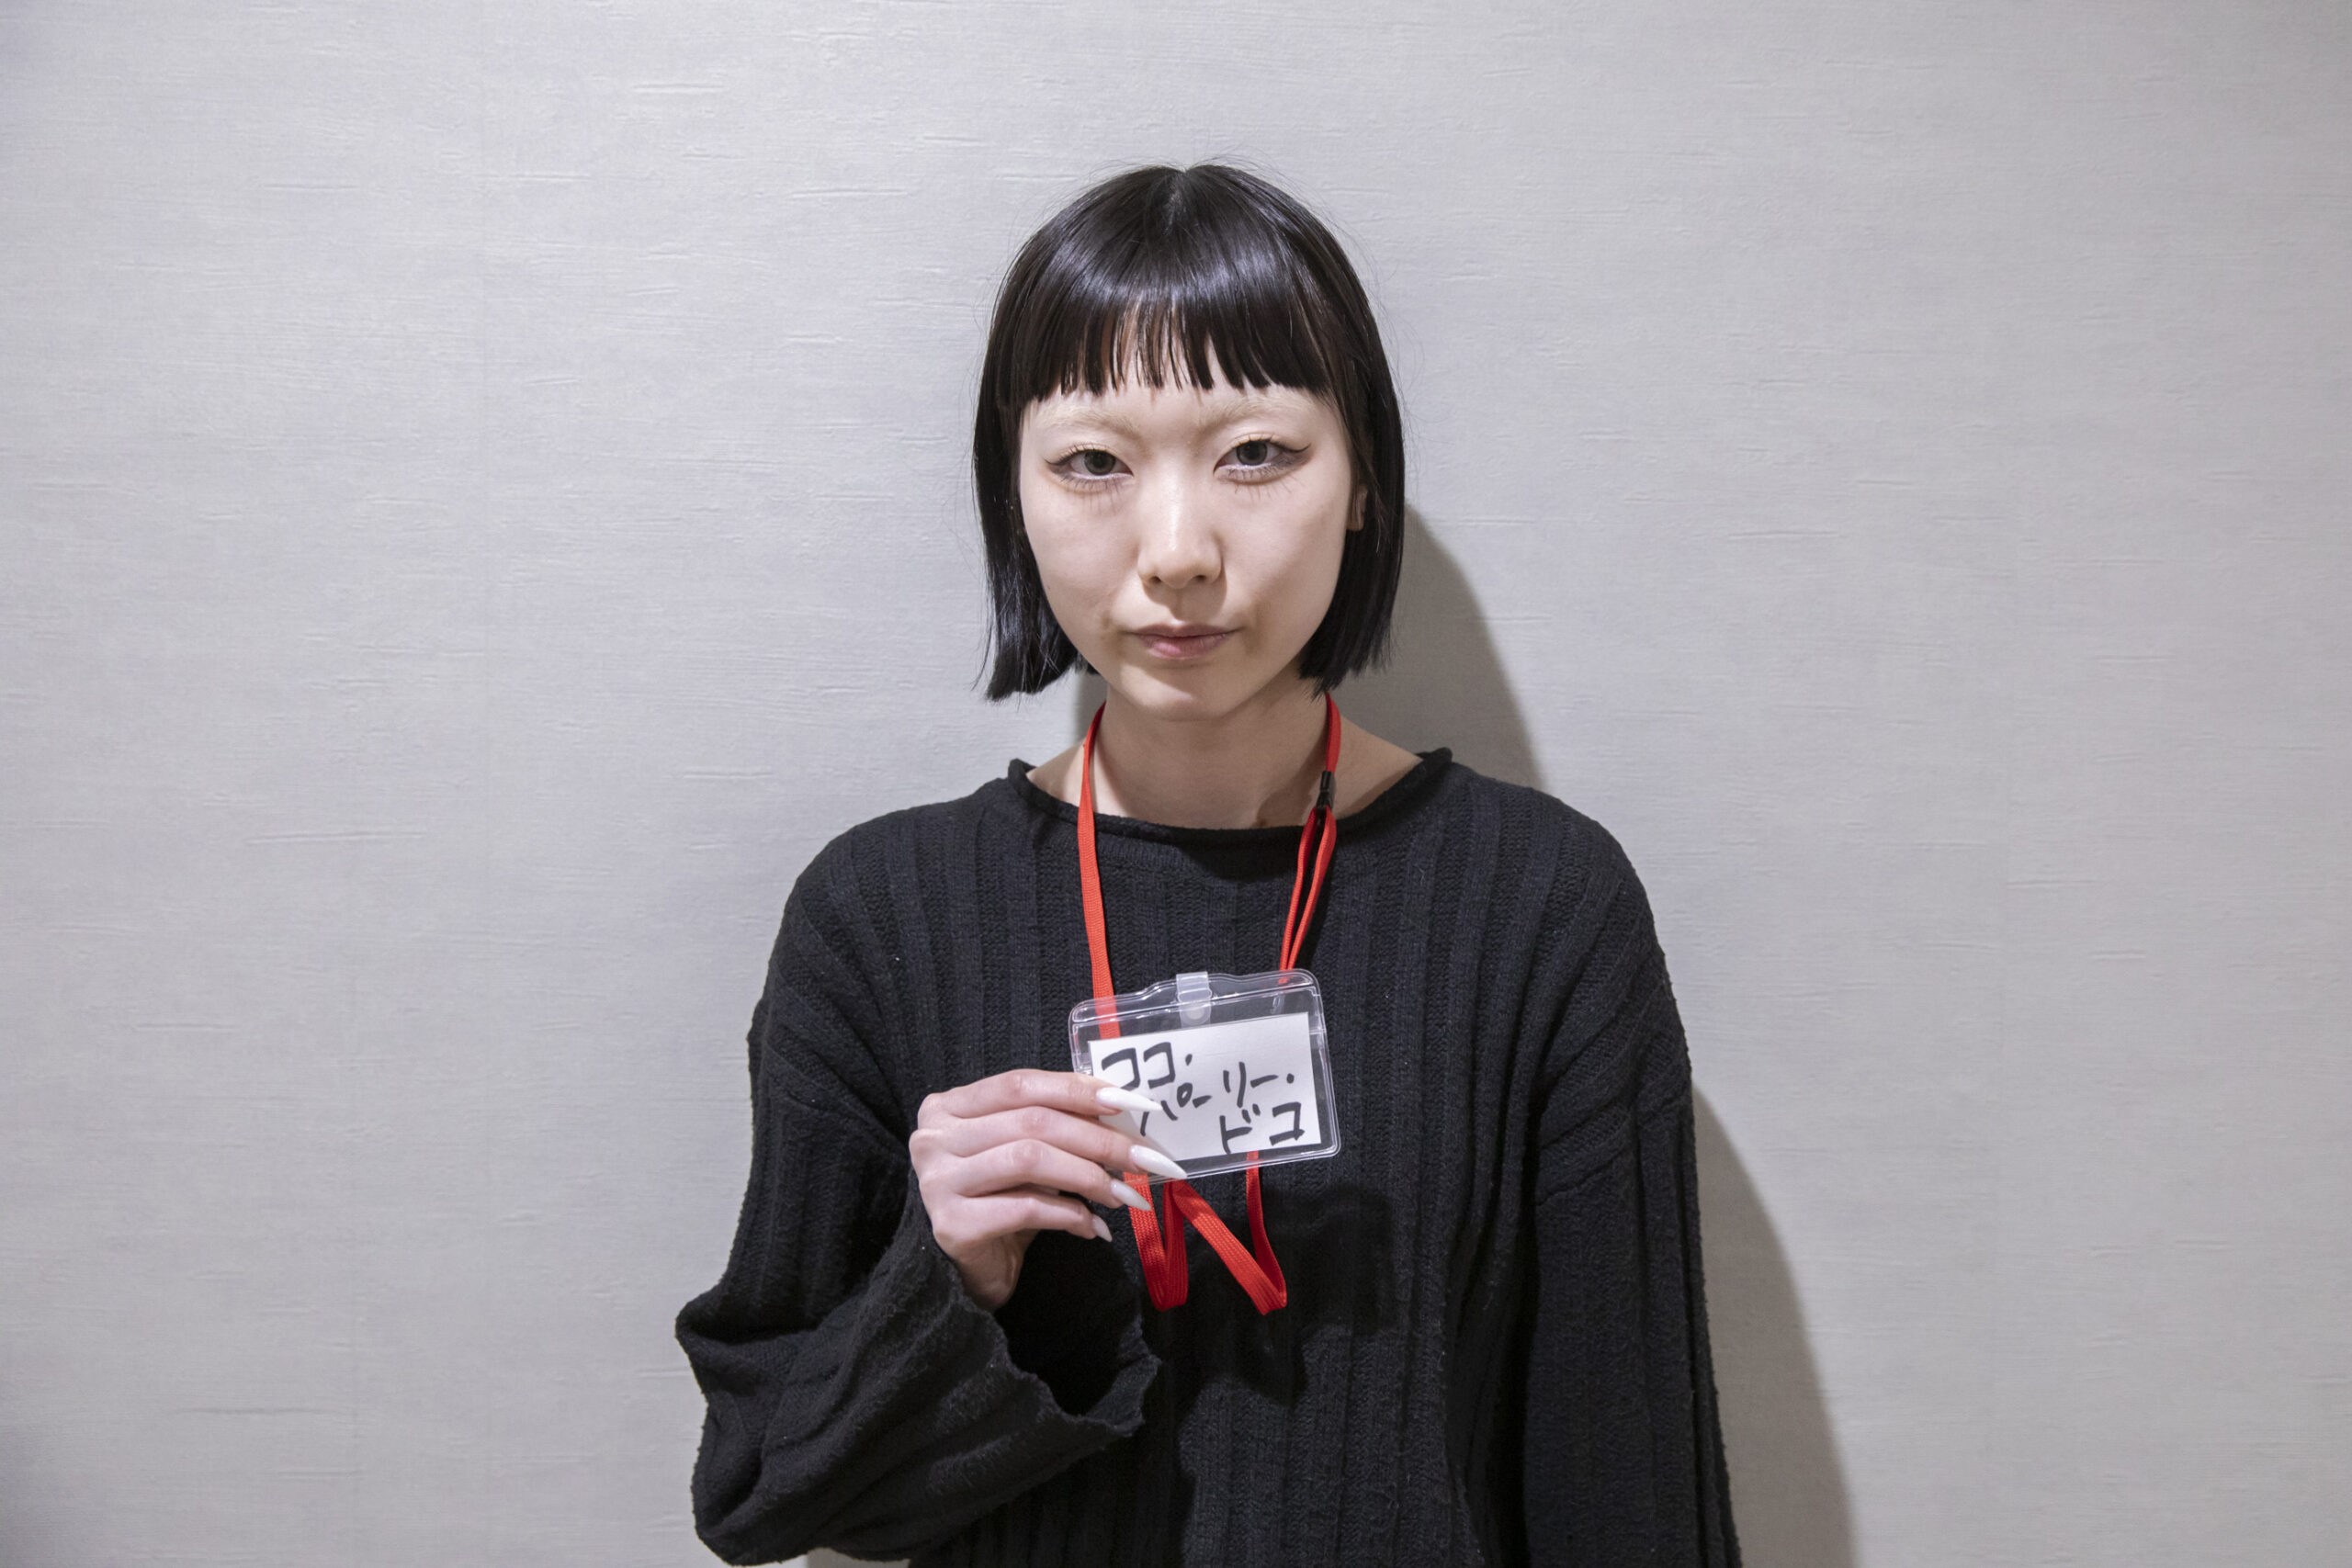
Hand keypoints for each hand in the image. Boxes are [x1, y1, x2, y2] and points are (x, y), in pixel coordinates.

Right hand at [910, 1068, 1180, 1309]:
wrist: (973, 1270)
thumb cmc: (1003, 1199)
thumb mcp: (1026, 1151)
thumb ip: (1055, 1124)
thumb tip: (1123, 1113)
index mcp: (950, 1105)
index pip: (1021, 1084)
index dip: (1078, 1090)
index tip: (1129, 1103)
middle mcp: (934, 1137)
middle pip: (1032, 1122)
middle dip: (1098, 1138)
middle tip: (1143, 1157)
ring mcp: (937, 1182)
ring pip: (1030, 1160)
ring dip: (1088, 1176)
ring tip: (1123, 1194)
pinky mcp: (951, 1226)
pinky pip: (1026, 1208)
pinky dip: (1069, 1215)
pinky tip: (1093, 1227)